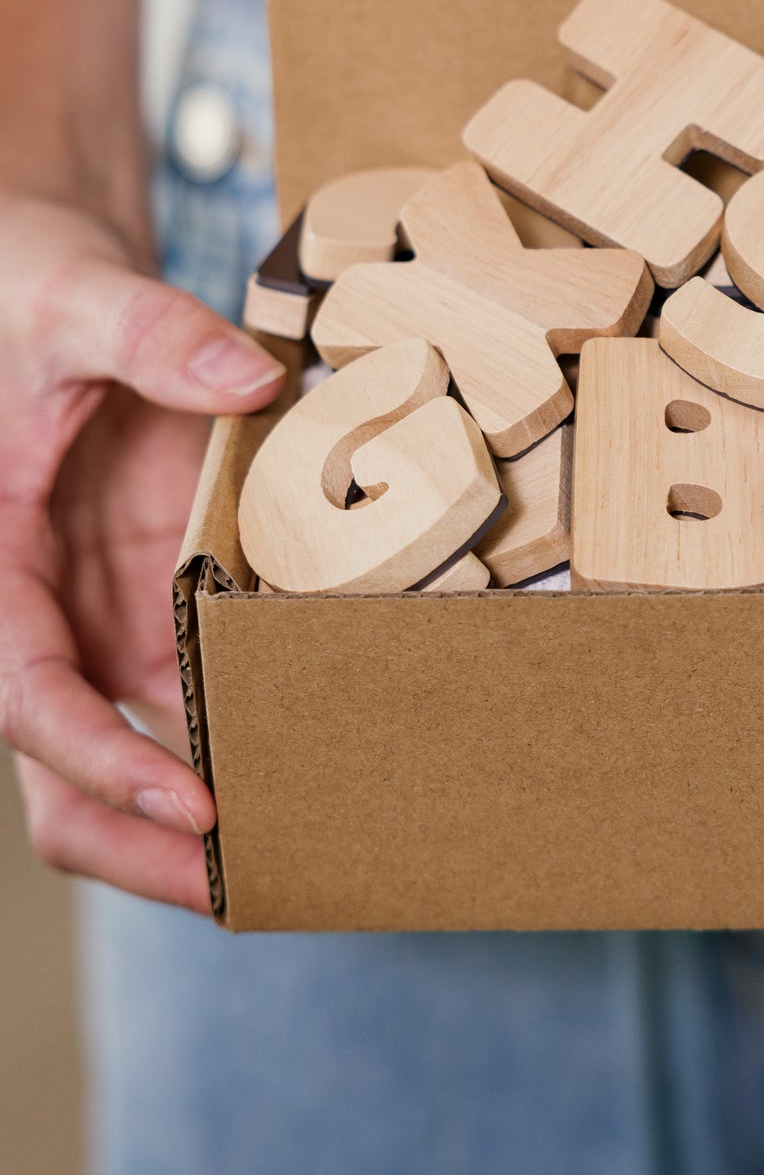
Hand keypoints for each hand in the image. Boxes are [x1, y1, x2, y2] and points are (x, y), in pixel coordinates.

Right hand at [1, 199, 283, 911]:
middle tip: (253, 891)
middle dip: (145, 849)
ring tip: (308, 855)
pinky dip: (239, 743)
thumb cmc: (25, 286)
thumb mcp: (75, 293)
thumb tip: (249, 383)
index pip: (28, 696)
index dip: (102, 761)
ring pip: (127, 763)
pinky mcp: (149, 607)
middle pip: (65, 779)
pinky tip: (323, 764)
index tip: (193, 802)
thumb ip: (152, 334)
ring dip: (199, 820)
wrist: (41, 283)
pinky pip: (186, 704)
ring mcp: (94, 622)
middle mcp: (38, 617)